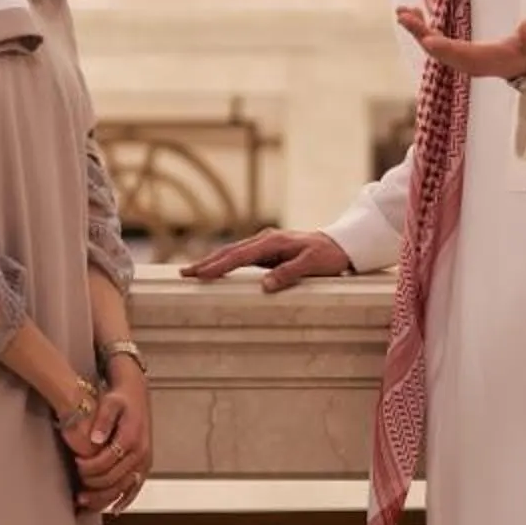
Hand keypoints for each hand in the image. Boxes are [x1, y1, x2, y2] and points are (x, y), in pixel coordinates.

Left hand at [64, 371, 151, 518]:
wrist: (136, 393)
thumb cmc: (120, 398)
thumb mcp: (109, 402)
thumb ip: (102, 420)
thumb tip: (95, 439)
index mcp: (131, 438)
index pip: (106, 462)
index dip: (88, 467)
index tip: (75, 464)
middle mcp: (141, 452)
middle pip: (114, 479)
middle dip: (93, 486)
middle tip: (75, 488)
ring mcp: (144, 461)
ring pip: (123, 488)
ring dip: (104, 499)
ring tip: (85, 504)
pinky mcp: (145, 465)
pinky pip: (135, 487)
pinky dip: (124, 500)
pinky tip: (113, 509)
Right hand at [181, 229, 355, 290]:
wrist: (340, 245)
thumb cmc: (328, 256)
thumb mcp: (312, 265)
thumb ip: (289, 274)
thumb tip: (265, 285)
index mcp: (273, 242)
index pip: (240, 256)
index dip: (219, 266)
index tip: (201, 275)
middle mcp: (266, 239)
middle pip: (230, 251)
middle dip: (207, 262)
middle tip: (185, 274)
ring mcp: (265, 244)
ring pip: (233, 252)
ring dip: (212, 261)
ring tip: (192, 272)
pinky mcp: (267, 250)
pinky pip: (241, 256)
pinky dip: (225, 261)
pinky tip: (215, 269)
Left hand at [396, 7, 525, 81]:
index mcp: (484, 61)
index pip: (461, 55)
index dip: (444, 48)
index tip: (427, 40)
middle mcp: (468, 63)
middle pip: (440, 50)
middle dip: (421, 33)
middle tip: (403, 16)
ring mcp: (461, 59)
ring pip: (434, 46)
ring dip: (418, 30)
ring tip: (403, 12)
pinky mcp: (459, 53)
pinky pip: (436, 43)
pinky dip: (424, 30)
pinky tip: (415, 15)